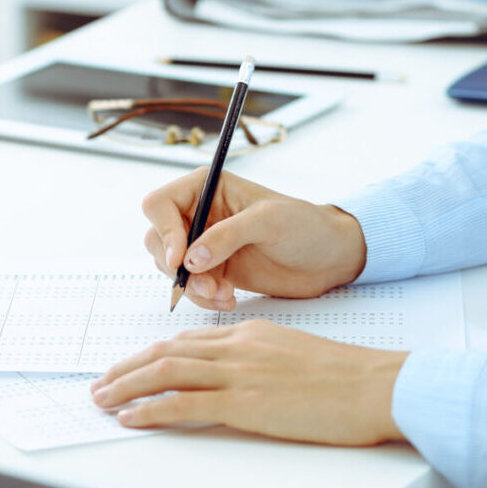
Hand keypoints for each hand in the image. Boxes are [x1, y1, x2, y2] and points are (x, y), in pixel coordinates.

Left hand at [90, 321, 406, 445]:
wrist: (377, 386)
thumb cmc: (348, 379)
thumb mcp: (296, 356)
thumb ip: (261, 361)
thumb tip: (238, 381)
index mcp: (251, 333)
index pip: (187, 340)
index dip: (151, 354)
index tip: (131, 366)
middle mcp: (238, 347)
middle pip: (166, 352)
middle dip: (127, 368)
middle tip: (100, 383)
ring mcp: (240, 373)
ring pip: (166, 373)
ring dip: (126, 386)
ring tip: (101, 398)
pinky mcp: (245, 403)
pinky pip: (184, 404)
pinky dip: (150, 410)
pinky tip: (130, 417)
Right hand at [142, 167, 367, 310]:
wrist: (329, 258)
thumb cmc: (306, 226)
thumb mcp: (269, 221)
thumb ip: (227, 235)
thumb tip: (190, 258)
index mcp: (207, 188)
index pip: (160, 204)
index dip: (163, 231)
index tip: (179, 258)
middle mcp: (199, 214)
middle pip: (157, 239)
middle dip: (175, 266)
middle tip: (204, 283)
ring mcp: (204, 244)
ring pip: (170, 268)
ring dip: (192, 287)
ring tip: (223, 294)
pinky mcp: (214, 271)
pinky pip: (190, 287)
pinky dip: (203, 298)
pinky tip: (229, 298)